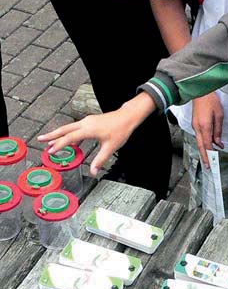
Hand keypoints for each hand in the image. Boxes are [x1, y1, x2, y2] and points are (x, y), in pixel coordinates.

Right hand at [37, 92, 155, 176]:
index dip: (59, 144)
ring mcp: (88, 121)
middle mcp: (86, 123)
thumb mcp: (111, 147)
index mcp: (89, 129)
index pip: (70, 137)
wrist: (127, 116)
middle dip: (52, 135)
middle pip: (65, 129)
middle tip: (40, 139)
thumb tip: (93, 172)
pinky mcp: (91, 121)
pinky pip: (76, 128)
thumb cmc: (120, 129)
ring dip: (59, 134)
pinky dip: (70, 134)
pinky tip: (71, 142)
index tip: (50, 150)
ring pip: (70, 127)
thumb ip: (100, 160)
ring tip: (50, 142)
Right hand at [191, 93, 223, 166]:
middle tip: (208, 167)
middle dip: (205, 157)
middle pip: (200, 146)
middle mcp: (197, 128)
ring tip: (209, 160)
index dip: (210, 155)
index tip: (212, 164)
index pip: (207, 145)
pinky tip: (209, 146)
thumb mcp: (219, 115)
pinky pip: (199, 136)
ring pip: (199, 142)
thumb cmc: (211, 101)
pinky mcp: (195, 124)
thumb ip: (218, 130)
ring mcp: (195, 126)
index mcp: (204, 126)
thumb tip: (218, 143)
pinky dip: (203, 143)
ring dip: (204, 151)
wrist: (200, 92)